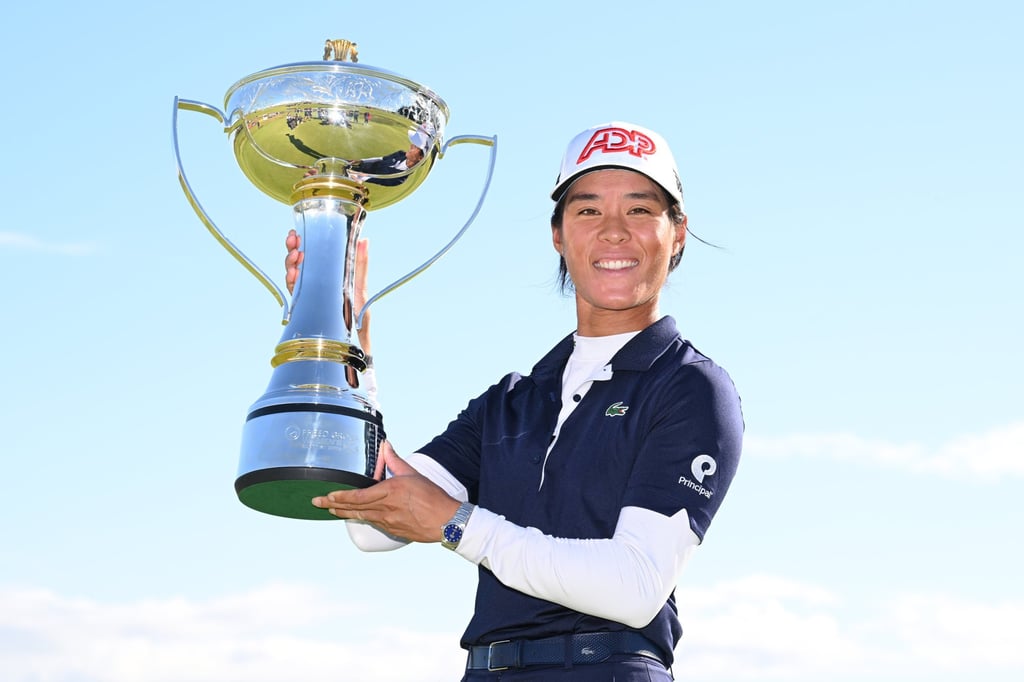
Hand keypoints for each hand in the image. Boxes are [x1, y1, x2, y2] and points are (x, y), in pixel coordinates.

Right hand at [285, 229, 371, 353]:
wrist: (356, 347)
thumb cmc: (359, 319)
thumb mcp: (361, 289)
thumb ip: (361, 265)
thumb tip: (365, 240)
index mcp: (326, 278)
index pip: (310, 257)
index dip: (301, 244)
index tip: (296, 233)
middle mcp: (314, 286)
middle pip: (297, 264)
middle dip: (292, 249)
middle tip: (293, 240)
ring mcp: (308, 297)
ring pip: (292, 276)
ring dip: (290, 264)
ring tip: (295, 256)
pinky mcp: (304, 309)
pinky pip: (293, 292)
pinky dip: (292, 281)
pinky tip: (295, 274)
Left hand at [311, 441, 459, 542]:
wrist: (446, 521)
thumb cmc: (432, 497)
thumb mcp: (412, 474)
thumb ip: (395, 461)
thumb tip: (385, 446)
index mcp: (390, 491)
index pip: (357, 496)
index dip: (339, 497)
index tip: (325, 496)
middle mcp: (385, 508)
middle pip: (353, 508)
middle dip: (333, 506)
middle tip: (317, 504)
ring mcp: (388, 522)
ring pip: (361, 517)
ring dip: (344, 513)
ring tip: (331, 510)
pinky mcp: (393, 531)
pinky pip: (373, 523)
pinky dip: (362, 518)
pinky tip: (355, 516)